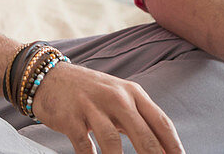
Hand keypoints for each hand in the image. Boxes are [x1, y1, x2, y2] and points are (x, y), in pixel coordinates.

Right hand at [30, 62, 184, 153]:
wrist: (50, 76)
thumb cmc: (90, 91)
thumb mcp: (118, 96)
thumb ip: (139, 118)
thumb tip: (163, 148)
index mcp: (132, 93)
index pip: (161, 122)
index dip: (173, 146)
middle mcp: (115, 97)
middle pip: (142, 134)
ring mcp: (92, 106)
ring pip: (113, 142)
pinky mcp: (71, 117)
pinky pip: (85, 146)